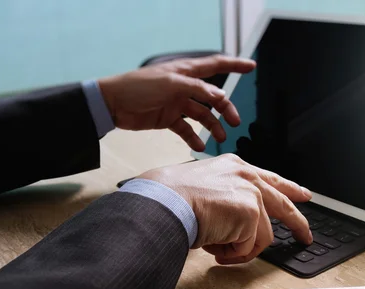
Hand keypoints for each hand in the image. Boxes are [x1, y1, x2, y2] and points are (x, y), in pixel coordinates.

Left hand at [98, 55, 255, 151]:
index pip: (215, 65)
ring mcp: (176, 103)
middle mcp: (184, 87)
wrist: (112, 104)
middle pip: (213, 97)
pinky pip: (186, 129)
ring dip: (213, 126)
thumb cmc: (138, 87)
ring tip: (221, 138)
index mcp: (185, 72)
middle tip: (235, 122)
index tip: (251, 67)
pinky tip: (200, 146)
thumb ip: (197, 89)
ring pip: (202, 115)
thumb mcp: (170, 84)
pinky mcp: (168, 119)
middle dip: (226, 109)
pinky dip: (194, 138)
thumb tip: (221, 96)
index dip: (234, 65)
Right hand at [139, 154, 312, 264]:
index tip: (303, 195)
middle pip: (283, 203)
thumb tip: (229, 224)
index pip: (269, 178)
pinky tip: (215, 247)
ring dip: (239, 249)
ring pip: (261, 236)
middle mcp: (246, 177)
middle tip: (306, 235)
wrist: (165, 200)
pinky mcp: (250, 214)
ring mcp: (251, 195)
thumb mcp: (201, 187)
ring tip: (218, 249)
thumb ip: (223, 199)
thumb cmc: (171, 196)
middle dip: (298, 222)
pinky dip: (232, 253)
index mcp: (234, 167)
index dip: (289, 189)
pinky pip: (248, 247)